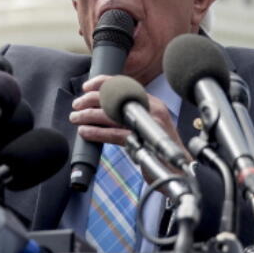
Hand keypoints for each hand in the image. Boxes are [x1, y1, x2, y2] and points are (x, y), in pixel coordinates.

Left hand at [69, 76, 187, 157]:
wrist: (177, 169)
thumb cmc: (159, 149)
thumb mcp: (146, 125)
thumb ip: (129, 115)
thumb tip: (102, 109)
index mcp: (151, 102)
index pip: (124, 83)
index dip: (102, 82)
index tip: (86, 87)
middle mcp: (150, 109)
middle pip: (114, 96)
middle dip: (90, 99)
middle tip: (76, 105)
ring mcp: (147, 124)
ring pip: (110, 114)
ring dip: (88, 115)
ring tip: (76, 118)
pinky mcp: (142, 140)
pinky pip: (114, 133)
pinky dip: (96, 132)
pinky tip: (85, 132)